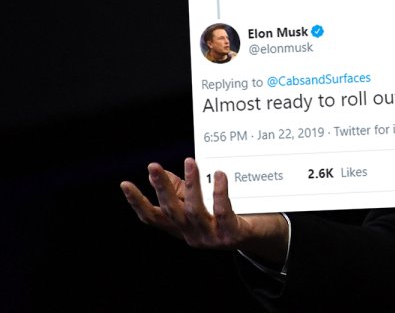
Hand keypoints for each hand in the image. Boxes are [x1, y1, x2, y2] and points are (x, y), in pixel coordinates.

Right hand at [120, 157, 288, 264]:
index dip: (137, 203)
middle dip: (161, 188)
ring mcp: (211, 238)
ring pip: (195, 211)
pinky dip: (220, 193)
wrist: (263, 236)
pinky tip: (220, 174)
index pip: (153, 218)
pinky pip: (223, 212)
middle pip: (171, 212)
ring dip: (191, 185)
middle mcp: (192, 236)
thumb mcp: (203, 204)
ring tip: (190, 162)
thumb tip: (165, 174)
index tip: (125, 184)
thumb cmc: (231, 215)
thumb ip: (184, 191)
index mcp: (182, 229)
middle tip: (153, 166)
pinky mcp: (231, 235)